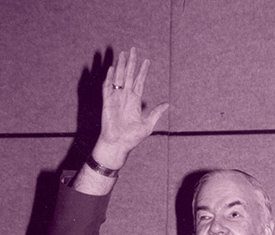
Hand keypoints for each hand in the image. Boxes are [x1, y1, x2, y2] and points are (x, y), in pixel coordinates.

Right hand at [92, 47, 168, 168]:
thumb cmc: (132, 138)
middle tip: (133, 49)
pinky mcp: (107, 102)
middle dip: (132, 62)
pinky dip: (110, 78)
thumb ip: (156, 113)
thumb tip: (167, 104)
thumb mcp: (148, 125)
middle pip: (129, 75)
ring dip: (121, 65)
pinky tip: (112, 68)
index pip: (139, 81)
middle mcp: (125, 97)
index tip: (147, 60)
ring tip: (123, 53)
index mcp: (135, 101)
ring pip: (119, 77)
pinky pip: (108, 87)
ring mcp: (116, 98)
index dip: (143, 71)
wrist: (118, 144)